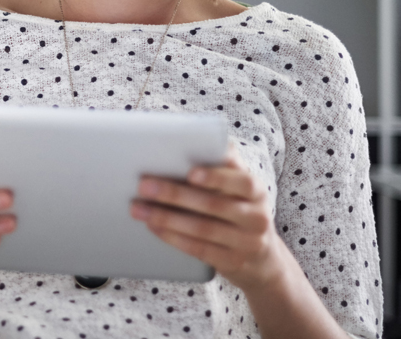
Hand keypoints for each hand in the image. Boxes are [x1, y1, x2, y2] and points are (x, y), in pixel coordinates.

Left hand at [130, 144, 288, 290]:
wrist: (261, 257)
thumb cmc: (238, 209)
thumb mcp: (238, 188)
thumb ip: (223, 166)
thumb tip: (193, 138)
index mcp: (257, 191)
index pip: (242, 181)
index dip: (217, 177)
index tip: (190, 173)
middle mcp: (257, 217)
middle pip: (214, 205)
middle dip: (174, 194)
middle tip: (144, 186)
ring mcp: (247, 243)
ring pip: (202, 229)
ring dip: (166, 217)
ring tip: (139, 208)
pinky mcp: (233, 262)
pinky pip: (199, 249)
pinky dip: (173, 237)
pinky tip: (153, 226)